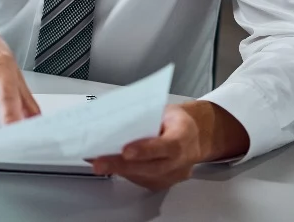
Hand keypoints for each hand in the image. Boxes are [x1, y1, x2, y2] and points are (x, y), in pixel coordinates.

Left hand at [87, 101, 249, 190]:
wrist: (195, 136)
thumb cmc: (176, 121)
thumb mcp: (164, 110)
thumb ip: (145, 117)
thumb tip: (115, 121)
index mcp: (184, 136)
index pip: (167, 146)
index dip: (146, 150)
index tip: (126, 151)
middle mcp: (182, 159)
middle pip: (152, 167)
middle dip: (122, 165)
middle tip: (100, 163)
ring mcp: (175, 175)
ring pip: (145, 176)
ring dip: (119, 170)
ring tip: (98, 163)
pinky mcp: (165, 183)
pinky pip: (143, 180)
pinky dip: (125, 173)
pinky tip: (110, 165)